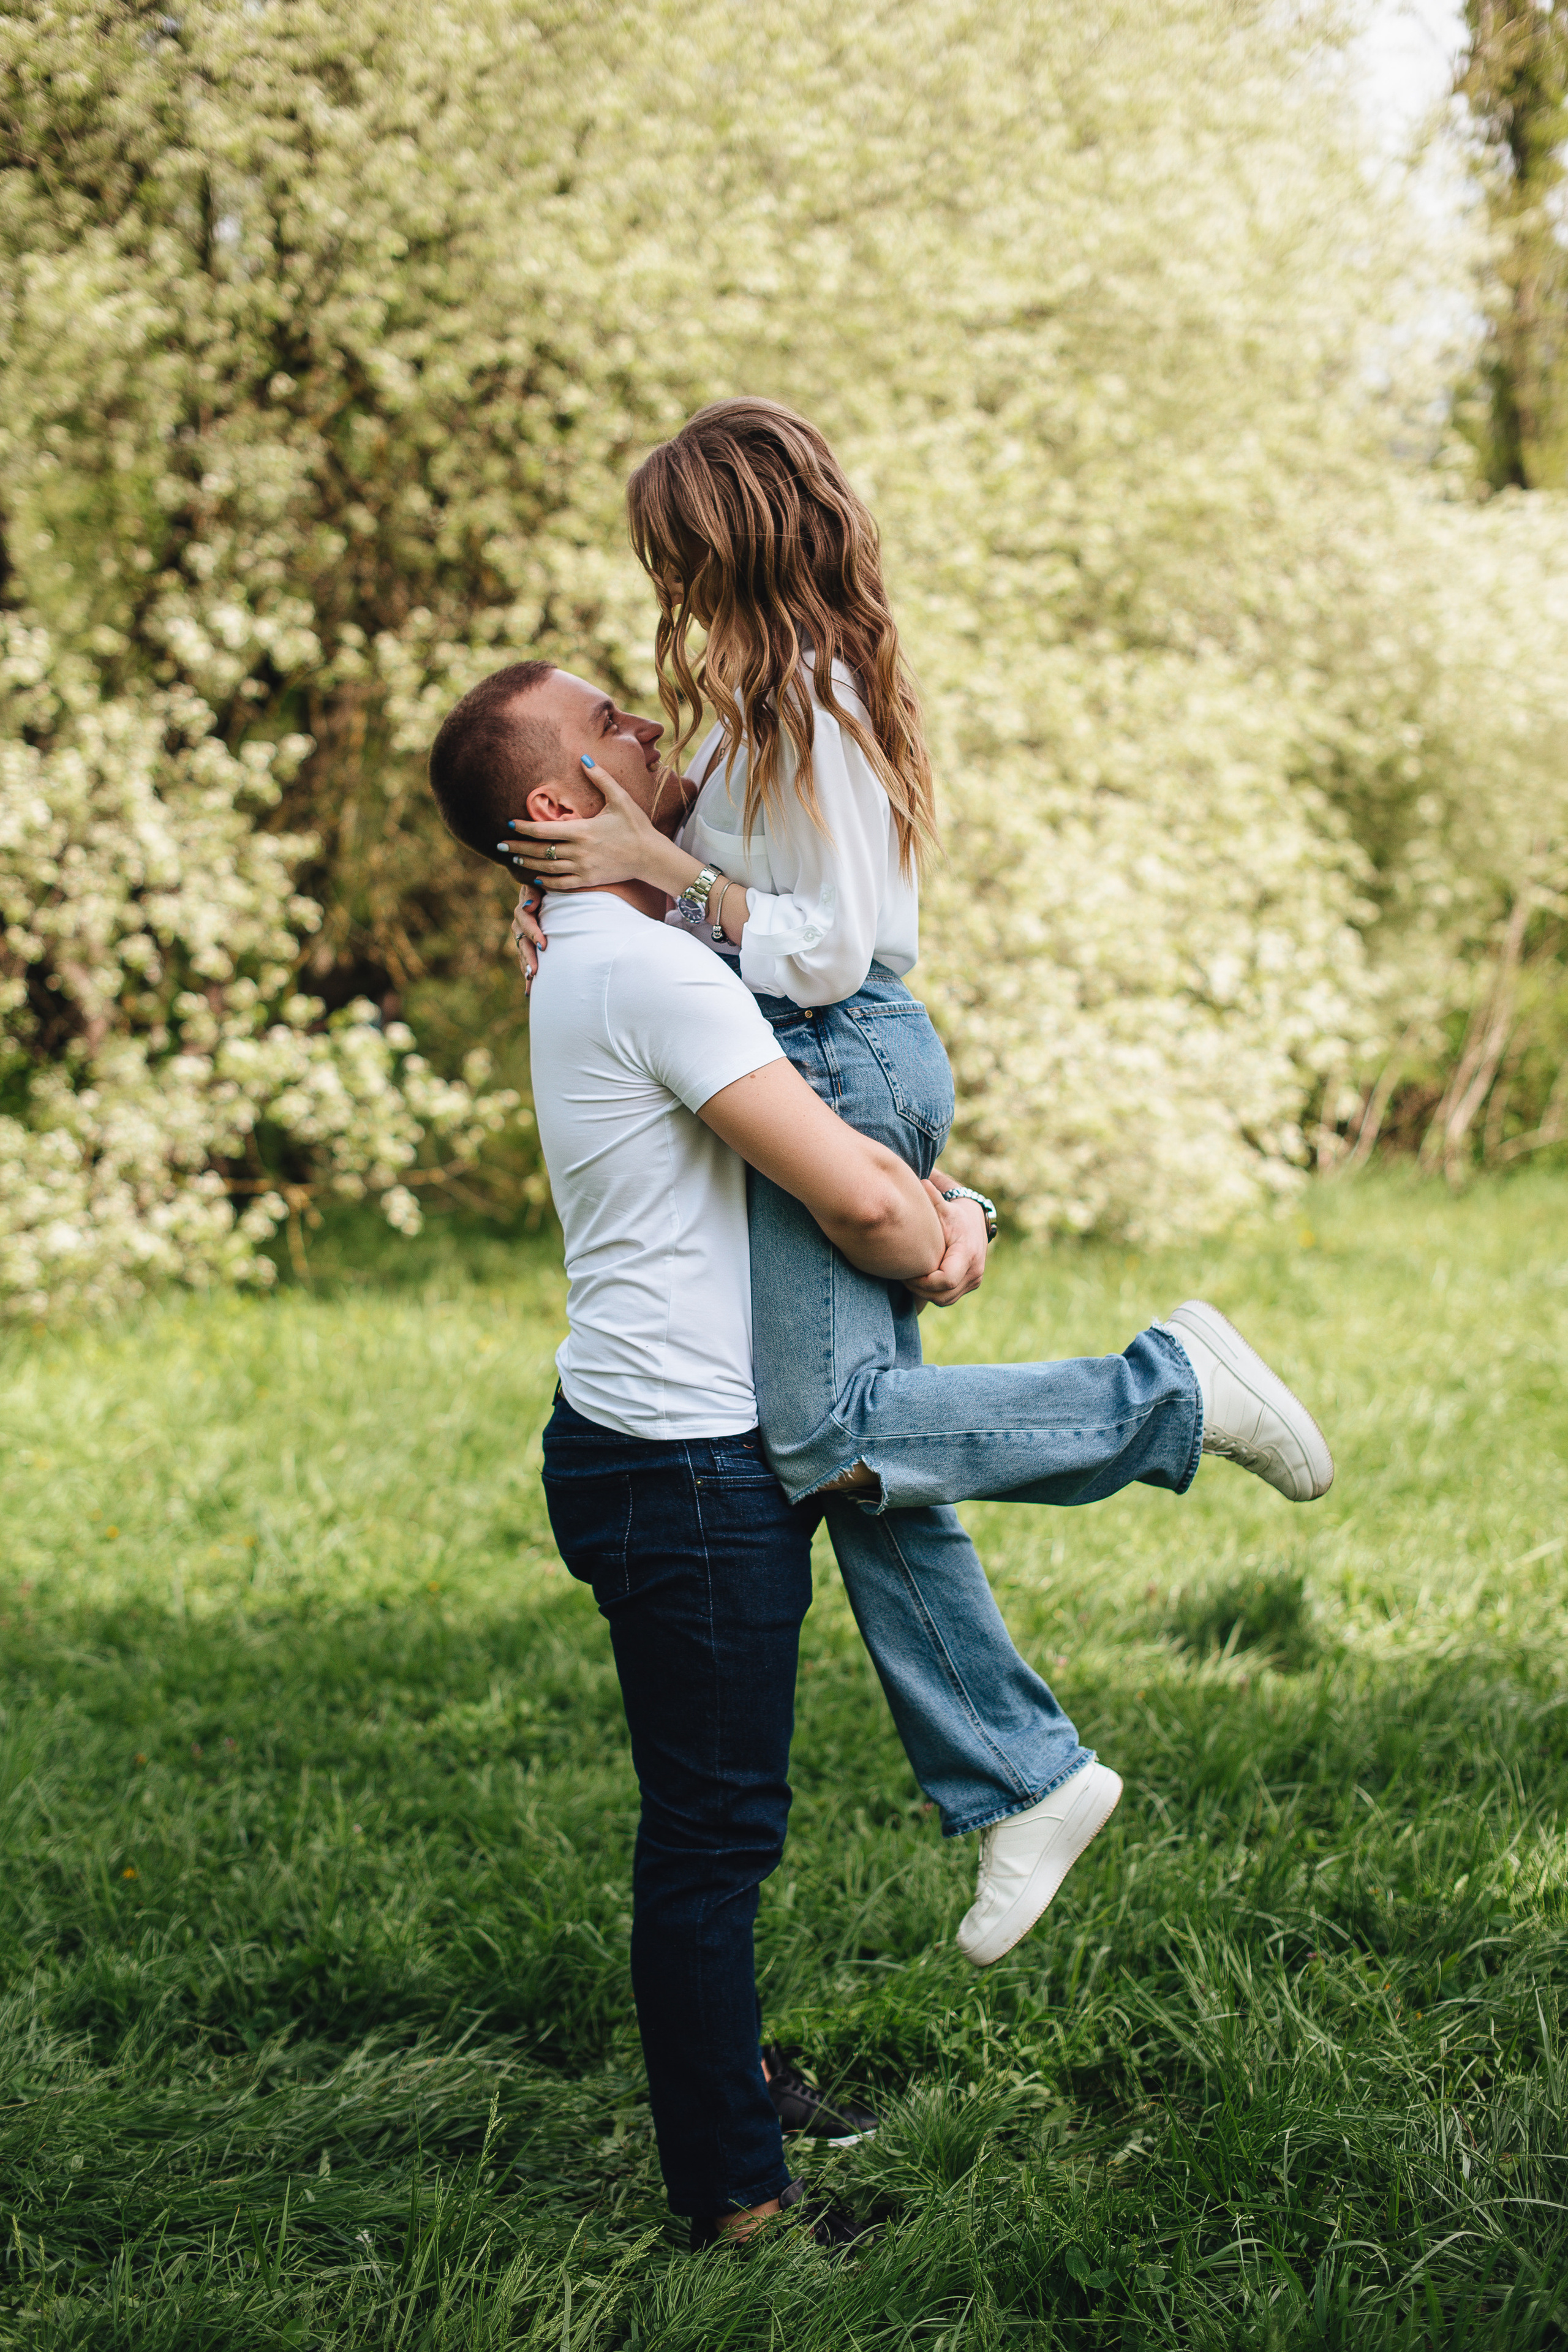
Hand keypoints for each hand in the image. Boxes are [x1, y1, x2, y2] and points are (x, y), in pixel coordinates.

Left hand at [508, 760, 673, 889]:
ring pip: (547, 868)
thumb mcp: (620, 798)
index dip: (524, 828)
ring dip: (528, 863)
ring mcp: (583, 868)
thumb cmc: (636, 826)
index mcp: (582, 830)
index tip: (510, 824)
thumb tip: (584, 758)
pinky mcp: (588, 880)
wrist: (651, 857)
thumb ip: (601, 778)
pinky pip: (560, 884)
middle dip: (518, 847)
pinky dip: (545, 882)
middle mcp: (579, 851)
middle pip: (540, 850)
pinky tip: (535, 878)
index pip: (544, 830)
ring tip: (514, 858)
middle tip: (500, 844)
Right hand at [510, 883, 544, 987]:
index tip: (544, 946)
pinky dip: (527, 971)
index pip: (525, 919)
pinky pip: (524, 958)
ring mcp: (523, 932)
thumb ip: (534, 892)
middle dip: (528, 956)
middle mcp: (521, 920)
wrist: (554, 891)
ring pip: (522, 951)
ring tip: (531, 981)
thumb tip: (530, 905)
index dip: (533, 933)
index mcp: (527, 904)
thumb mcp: (545, 884)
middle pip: (521, 939)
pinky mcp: (527, 943)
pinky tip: (529, 990)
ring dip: (526, 966)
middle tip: (535, 972)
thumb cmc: (554, 886)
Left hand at [904, 1180, 987, 1306]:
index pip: (945, 1280)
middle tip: (902, 1276)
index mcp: (967, 1254)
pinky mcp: (971, 1284)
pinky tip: (919, 1281)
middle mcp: (975, 1271)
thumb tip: (923, 1183)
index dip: (923, 1281)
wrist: (976, 1221)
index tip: (907, 1271)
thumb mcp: (945, 1207)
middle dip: (919, 1289)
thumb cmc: (955, 1214)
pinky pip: (948, 1298)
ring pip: (945, 1300)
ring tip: (909, 1278)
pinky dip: (933, 1293)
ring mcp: (975, 1280)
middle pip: (942, 1295)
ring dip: (925, 1293)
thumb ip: (933, 1199)